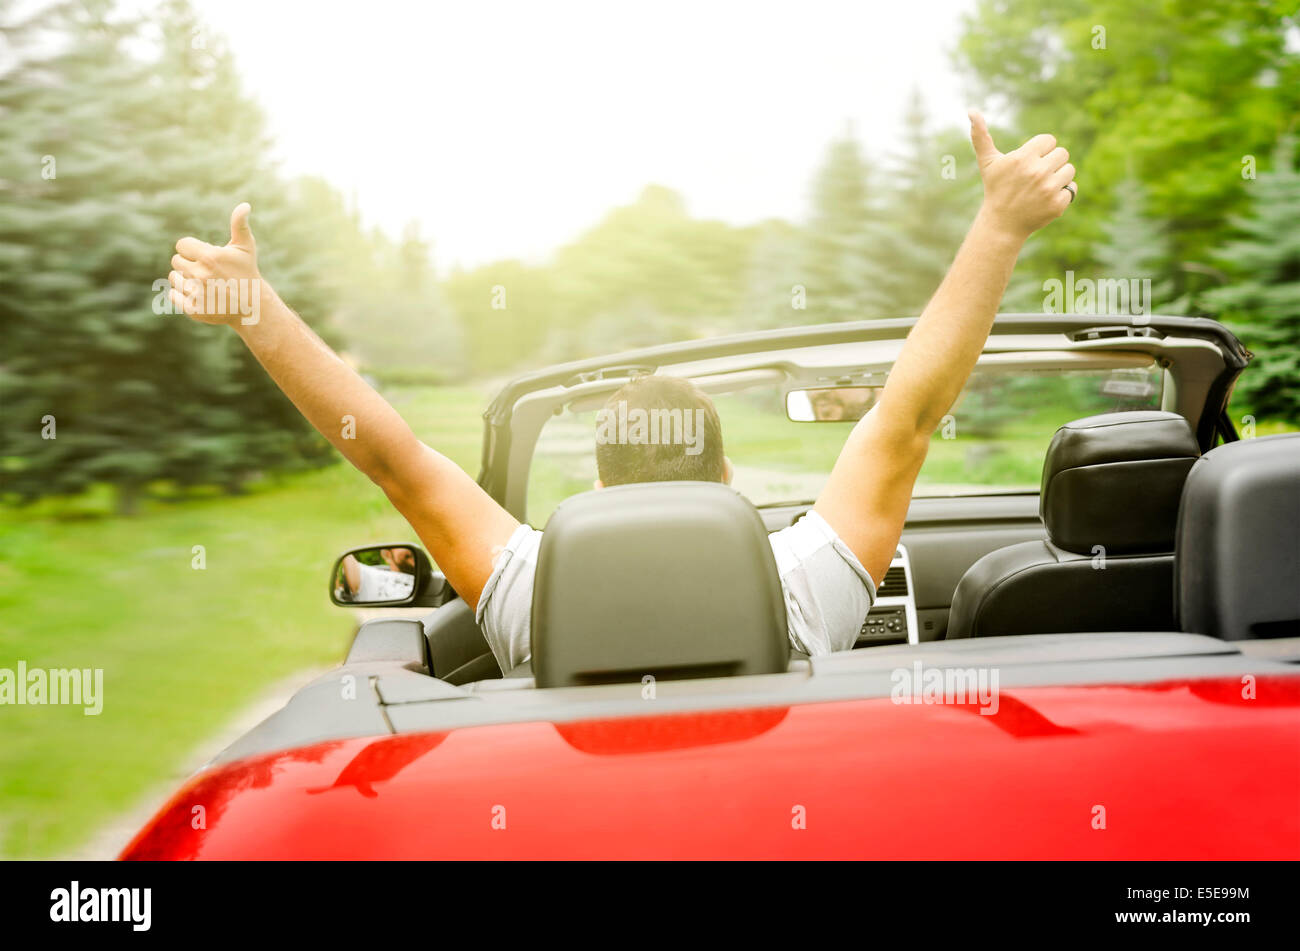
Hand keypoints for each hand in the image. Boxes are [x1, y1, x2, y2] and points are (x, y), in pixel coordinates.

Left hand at [167, 203, 265, 324]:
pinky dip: (182, 295)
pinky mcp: (193, 309)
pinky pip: (173, 295)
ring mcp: (196, 293)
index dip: (192, 249)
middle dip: (188, 263)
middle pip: (176, 261)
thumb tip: (245, 205)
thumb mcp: (245, 248)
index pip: (181, 245)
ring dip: (184, 279)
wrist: (253, 307)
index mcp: (209, 257)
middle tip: (205, 271)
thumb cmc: (247, 272)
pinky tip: (198, 294)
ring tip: (203, 283)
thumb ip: (239, 225)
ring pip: (174, 278)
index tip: (204, 256)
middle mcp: (200, 275)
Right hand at [968, 109, 1075, 238]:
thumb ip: (981, 136)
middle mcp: (1037, 172)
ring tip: (1041, 187)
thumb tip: (971, 110)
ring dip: (1058, 177)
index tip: (1029, 163)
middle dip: (1050, 163)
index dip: (1040, 151)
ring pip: (1069, 170)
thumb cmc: (996, 188)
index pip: (1049, 140)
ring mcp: (1048, 189)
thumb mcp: (988, 162)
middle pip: (1062, 153)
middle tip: (1035, 177)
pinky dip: (1062, 194)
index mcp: (1023, 158)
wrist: (1001, 224)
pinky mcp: (1058, 204)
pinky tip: (1046, 199)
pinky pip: (1072, 189)